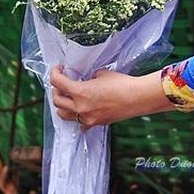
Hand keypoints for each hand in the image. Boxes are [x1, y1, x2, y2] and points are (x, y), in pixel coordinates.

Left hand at [49, 66, 172, 126]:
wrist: (138, 98)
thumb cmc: (122, 84)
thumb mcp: (102, 74)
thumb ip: (89, 77)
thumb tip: (86, 80)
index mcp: (80, 92)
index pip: (57, 82)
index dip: (55, 73)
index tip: (58, 69)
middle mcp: (80, 107)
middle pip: (57, 100)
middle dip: (56, 90)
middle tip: (62, 83)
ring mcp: (87, 118)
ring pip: (64, 115)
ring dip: (63, 105)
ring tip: (67, 97)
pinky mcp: (96, 123)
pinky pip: (79, 123)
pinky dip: (77, 117)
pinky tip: (81, 110)